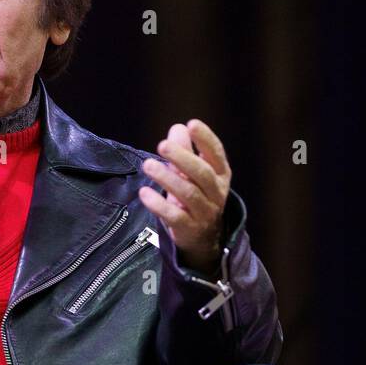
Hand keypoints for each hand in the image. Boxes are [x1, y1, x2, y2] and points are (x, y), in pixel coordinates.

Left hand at [138, 119, 230, 276]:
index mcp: (220, 175)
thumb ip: (185, 151)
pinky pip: (175, 216)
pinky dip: (159, 204)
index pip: (216, 154)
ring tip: (148, 165)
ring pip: (189, 193)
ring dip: (167, 178)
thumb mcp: (191, 174)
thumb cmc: (196, 198)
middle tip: (162, 145)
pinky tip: (144, 193)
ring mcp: (205, 212)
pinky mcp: (190, 229)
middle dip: (182, 157)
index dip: (206, 139)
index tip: (192, 124)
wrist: (203, 239)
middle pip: (202, 173)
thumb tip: (177, 127)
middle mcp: (217, 193)